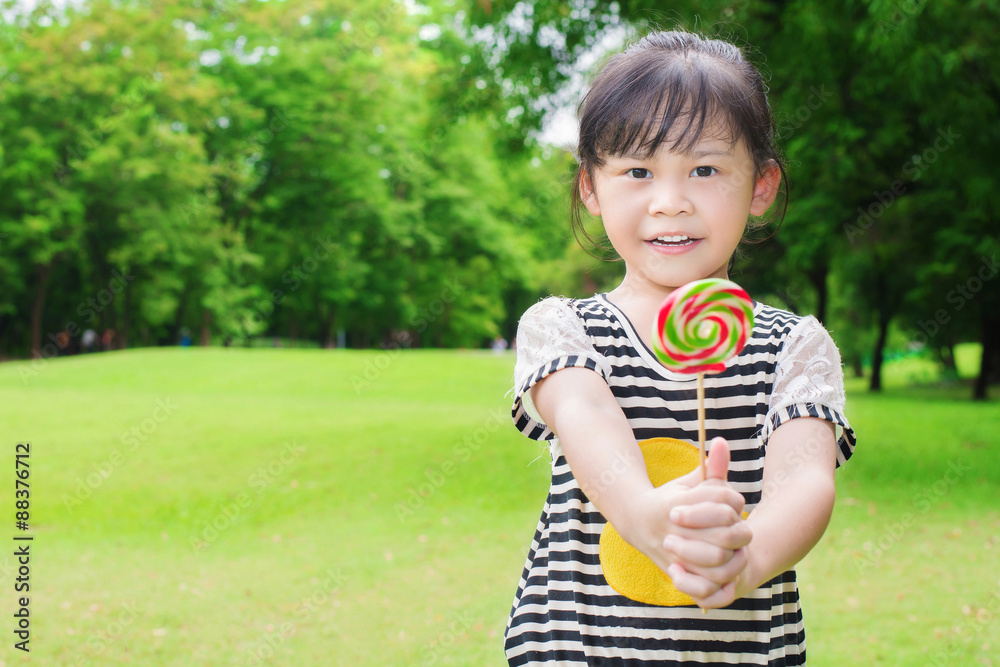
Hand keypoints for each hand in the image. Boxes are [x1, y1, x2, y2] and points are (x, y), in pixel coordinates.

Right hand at [621, 437, 749, 603]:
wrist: (637, 521)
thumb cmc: (672, 499)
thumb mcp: (690, 482)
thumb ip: (711, 466)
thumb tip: (723, 441)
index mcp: (678, 503)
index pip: (723, 498)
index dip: (733, 497)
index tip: (731, 501)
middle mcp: (673, 529)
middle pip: (726, 531)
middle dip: (739, 528)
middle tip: (739, 528)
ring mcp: (673, 553)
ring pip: (718, 558)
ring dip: (735, 555)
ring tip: (736, 549)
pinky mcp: (675, 572)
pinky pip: (704, 586)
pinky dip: (720, 582)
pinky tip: (727, 568)